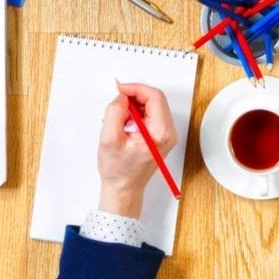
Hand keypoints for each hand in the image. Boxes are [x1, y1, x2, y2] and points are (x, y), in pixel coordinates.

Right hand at [96, 83, 176, 217]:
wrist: (124, 189)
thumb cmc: (119, 171)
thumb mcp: (110, 139)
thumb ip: (115, 113)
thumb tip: (122, 97)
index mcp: (160, 134)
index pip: (154, 97)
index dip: (136, 89)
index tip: (121, 90)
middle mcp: (168, 133)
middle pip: (155, 99)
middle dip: (134, 96)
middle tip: (117, 102)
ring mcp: (166, 135)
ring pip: (153, 105)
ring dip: (134, 105)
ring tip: (119, 118)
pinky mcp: (161, 136)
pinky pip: (151, 114)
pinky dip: (137, 113)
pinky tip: (124, 123)